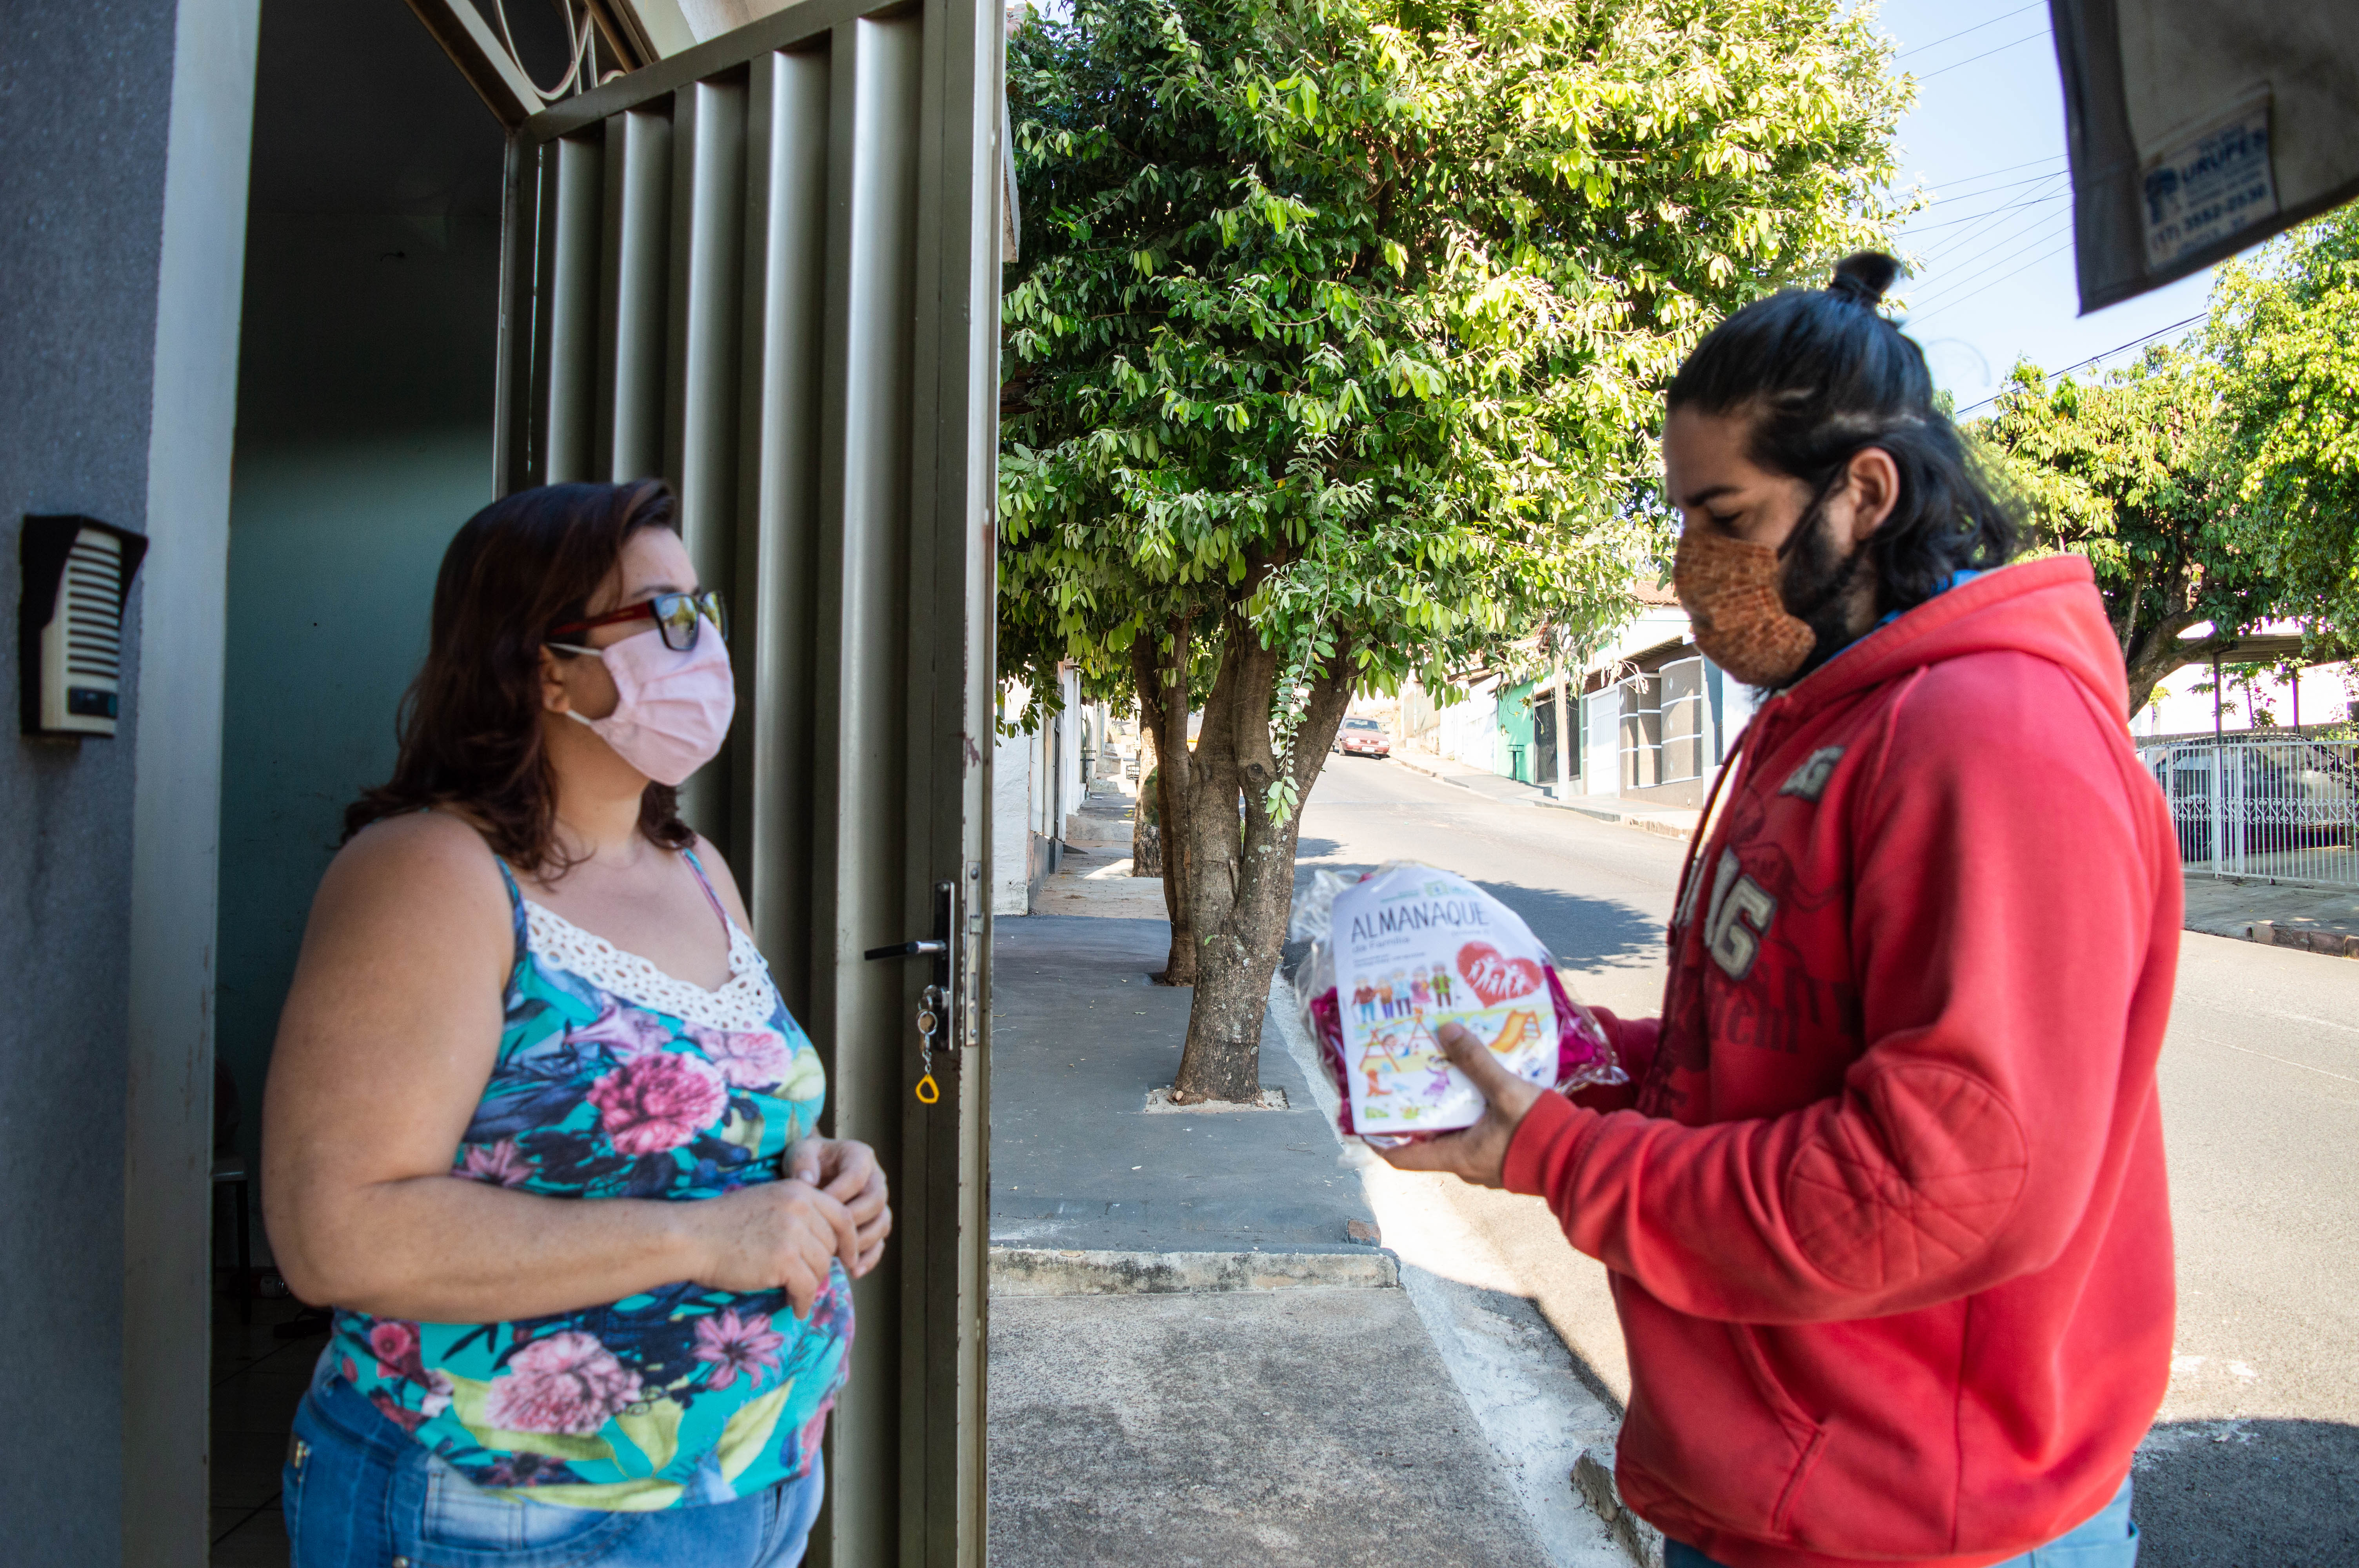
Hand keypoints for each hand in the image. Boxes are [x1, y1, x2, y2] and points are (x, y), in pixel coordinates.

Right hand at [691, 1177, 858, 1315]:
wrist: (692, 1237)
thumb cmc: (723, 1223)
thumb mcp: (767, 1203)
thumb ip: (798, 1215)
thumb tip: (824, 1244)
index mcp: (799, 1190)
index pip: (842, 1216)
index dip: (851, 1240)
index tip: (850, 1258)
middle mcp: (801, 1208)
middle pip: (832, 1245)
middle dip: (823, 1266)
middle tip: (808, 1280)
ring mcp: (792, 1233)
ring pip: (821, 1267)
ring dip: (811, 1286)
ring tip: (798, 1295)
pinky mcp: (783, 1260)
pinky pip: (808, 1287)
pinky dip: (804, 1301)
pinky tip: (796, 1307)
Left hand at [787, 1137, 891, 1278]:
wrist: (811, 1172)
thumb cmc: (805, 1162)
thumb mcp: (799, 1152)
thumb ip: (802, 1161)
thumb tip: (807, 1180)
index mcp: (859, 1156)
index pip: (856, 1177)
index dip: (838, 1195)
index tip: (815, 1210)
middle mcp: (875, 1178)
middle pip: (876, 1201)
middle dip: (852, 1221)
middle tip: (828, 1235)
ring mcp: (877, 1202)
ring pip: (882, 1223)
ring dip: (863, 1242)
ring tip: (840, 1257)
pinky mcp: (875, 1222)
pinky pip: (881, 1241)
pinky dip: (870, 1257)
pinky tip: (854, 1271)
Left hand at [1377, 1022, 1545, 1187]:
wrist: (1579, 1155)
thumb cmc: (1539, 1129)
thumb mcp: (1505, 1090)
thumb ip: (1477, 1061)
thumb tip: (1446, 1030)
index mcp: (1456, 1156)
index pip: (1403, 1158)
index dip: (1380, 1140)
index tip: (1366, 1118)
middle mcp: (1466, 1165)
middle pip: (1427, 1142)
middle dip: (1416, 1114)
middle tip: (1409, 1082)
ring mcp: (1486, 1164)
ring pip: (1453, 1137)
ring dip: (1445, 1112)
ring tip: (1442, 1079)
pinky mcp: (1505, 1157)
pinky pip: (1477, 1136)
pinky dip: (1470, 1116)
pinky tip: (1477, 1091)